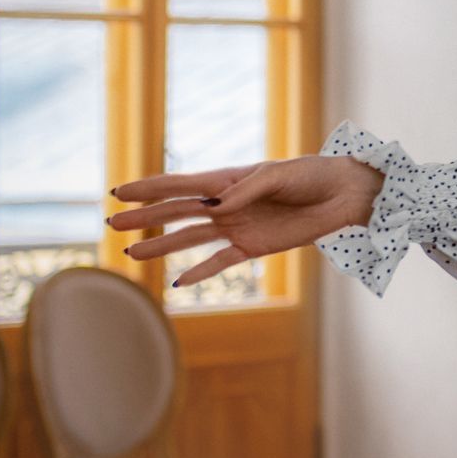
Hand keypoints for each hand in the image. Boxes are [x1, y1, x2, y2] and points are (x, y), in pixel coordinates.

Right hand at [107, 154, 384, 288]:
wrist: (345, 195)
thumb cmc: (314, 175)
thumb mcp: (281, 174)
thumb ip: (247, 189)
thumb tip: (216, 206)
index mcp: (230, 179)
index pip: (181, 184)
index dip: (149, 189)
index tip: (118, 192)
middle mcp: (227, 203)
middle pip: (176, 211)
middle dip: (144, 217)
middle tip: (111, 222)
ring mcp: (237, 226)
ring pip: (190, 238)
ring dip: (161, 245)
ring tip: (131, 254)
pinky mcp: (254, 247)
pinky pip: (220, 262)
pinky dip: (200, 272)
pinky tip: (178, 282)